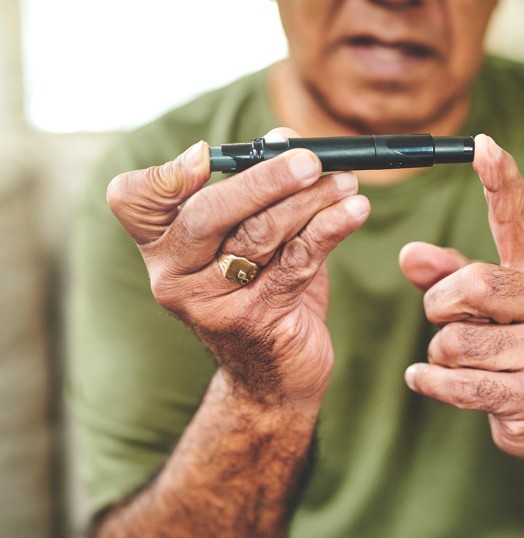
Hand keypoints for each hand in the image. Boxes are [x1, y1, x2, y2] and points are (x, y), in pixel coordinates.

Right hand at [107, 129, 370, 409]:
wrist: (272, 377)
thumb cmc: (260, 293)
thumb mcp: (250, 239)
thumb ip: (260, 190)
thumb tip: (284, 139)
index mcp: (161, 244)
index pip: (135, 199)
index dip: (166, 175)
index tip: (207, 155)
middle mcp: (174, 274)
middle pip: (209, 213)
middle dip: (265, 180)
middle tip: (311, 159)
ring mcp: (210, 302)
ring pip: (259, 235)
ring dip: (311, 200)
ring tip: (345, 181)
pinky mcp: (254, 320)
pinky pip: (297, 262)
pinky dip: (330, 229)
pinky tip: (354, 210)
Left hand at [400, 134, 523, 463]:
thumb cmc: (515, 341)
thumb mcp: (484, 301)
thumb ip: (447, 272)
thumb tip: (407, 253)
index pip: (520, 217)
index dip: (501, 181)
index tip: (483, 144)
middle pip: (472, 284)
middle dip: (439, 304)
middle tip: (445, 317)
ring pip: (457, 339)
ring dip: (440, 351)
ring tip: (459, 356)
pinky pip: (458, 383)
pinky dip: (430, 381)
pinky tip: (425, 378)